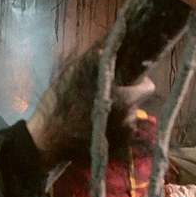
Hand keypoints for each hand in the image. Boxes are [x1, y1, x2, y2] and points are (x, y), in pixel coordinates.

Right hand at [27, 47, 154, 169]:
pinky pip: (120, 133)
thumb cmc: (60, 105)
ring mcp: (123, 138)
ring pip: (127, 119)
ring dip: (117, 114)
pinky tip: (94, 126)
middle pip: (135, 103)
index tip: (124, 79)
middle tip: (104, 95)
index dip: (138, 80)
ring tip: (96, 112)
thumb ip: (95, 60)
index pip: (148, 87)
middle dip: (124, 98)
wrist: (47, 141)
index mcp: (124, 100)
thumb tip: (108, 45)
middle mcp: (129, 120)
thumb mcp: (73, 75)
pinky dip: (111, 129)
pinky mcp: (114, 151)